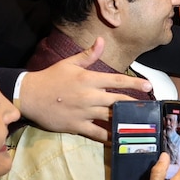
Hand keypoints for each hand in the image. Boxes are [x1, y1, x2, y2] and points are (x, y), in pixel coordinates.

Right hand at [18, 37, 152, 141]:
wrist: (29, 95)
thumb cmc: (50, 78)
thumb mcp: (69, 63)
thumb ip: (88, 55)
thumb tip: (102, 40)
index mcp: (89, 79)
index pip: (117, 81)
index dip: (134, 83)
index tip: (148, 86)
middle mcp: (89, 96)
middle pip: (118, 101)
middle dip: (135, 104)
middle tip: (149, 108)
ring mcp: (83, 112)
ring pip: (110, 117)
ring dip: (125, 120)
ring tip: (139, 124)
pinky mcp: (76, 126)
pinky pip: (96, 133)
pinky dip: (108, 137)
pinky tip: (118, 139)